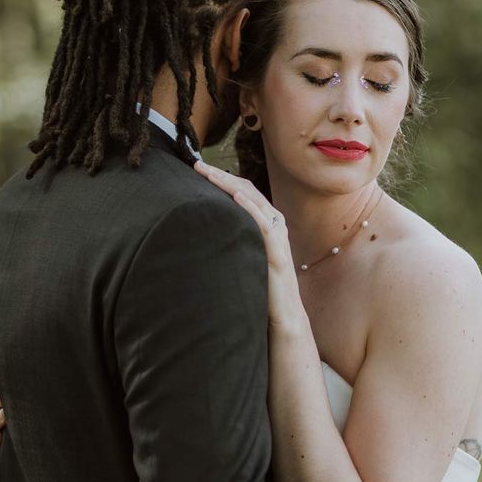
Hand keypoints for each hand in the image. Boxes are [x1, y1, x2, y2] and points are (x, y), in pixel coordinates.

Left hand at [193, 161, 305, 328]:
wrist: (284, 317)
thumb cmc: (260, 289)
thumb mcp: (244, 257)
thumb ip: (233, 240)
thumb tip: (203, 230)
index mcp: (267, 223)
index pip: (243, 192)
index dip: (222, 179)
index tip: (199, 170)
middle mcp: (275, 224)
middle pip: (246, 190)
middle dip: (221, 176)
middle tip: (197, 164)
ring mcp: (278, 237)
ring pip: (254, 201)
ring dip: (230, 185)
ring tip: (210, 174)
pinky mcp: (278, 253)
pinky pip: (265, 225)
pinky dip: (251, 208)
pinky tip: (237, 197)